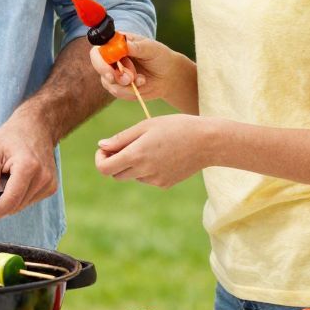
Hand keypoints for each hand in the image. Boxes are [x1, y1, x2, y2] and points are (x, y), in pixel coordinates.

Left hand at [0, 108, 59, 220]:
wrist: (38, 126)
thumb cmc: (12, 136)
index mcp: (28, 167)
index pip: (10, 201)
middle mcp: (43, 178)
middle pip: (15, 206)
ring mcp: (50, 183)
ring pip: (22, 205)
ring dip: (9, 200)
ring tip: (4, 180)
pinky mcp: (51, 187)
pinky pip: (29, 200)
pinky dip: (19, 196)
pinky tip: (15, 181)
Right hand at [89, 35, 190, 105]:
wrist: (168, 76)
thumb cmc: (160, 57)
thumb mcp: (152, 49)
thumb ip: (138, 47)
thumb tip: (124, 45)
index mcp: (117, 44)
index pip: (98, 50)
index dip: (100, 60)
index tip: (111, 70)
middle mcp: (112, 58)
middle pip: (99, 66)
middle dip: (112, 75)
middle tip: (127, 80)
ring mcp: (114, 73)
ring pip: (108, 82)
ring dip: (125, 84)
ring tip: (142, 79)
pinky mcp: (118, 86)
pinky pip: (117, 92)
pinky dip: (130, 91)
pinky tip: (141, 83)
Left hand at [94, 114, 217, 188]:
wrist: (208, 142)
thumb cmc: (177, 127)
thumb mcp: (147, 125)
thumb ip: (122, 138)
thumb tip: (102, 146)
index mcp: (137, 155)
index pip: (104, 168)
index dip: (100, 158)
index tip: (106, 149)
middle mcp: (144, 171)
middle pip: (116, 174)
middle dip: (114, 161)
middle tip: (123, 146)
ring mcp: (155, 180)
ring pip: (132, 176)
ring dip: (132, 165)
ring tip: (150, 147)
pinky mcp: (165, 184)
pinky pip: (147, 178)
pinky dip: (146, 169)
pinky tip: (162, 155)